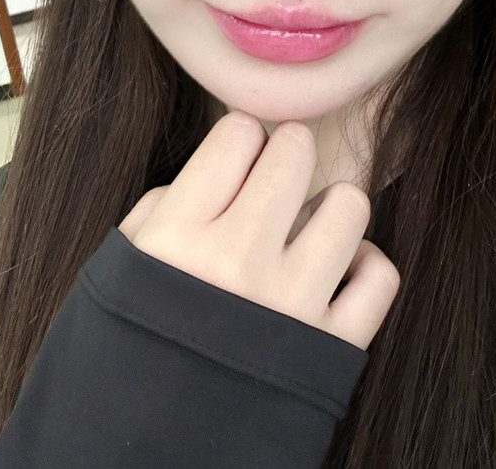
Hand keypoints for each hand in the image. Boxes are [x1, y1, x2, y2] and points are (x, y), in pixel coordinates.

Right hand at [118, 110, 400, 350]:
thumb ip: (161, 212)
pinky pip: (379, 276)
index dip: (240, 141)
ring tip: (307, 230)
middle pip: (295, 154)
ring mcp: (290, 306)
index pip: (237, 135)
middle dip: (287, 155)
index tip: (238, 160)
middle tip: (277, 179)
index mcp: (176, 239)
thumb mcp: (116, 276)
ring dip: (330, 208)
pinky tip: (335, 275)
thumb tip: (216, 176)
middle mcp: (237, 262)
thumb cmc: (122, 362)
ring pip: (349, 205)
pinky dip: (363, 267)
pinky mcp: (332, 350)